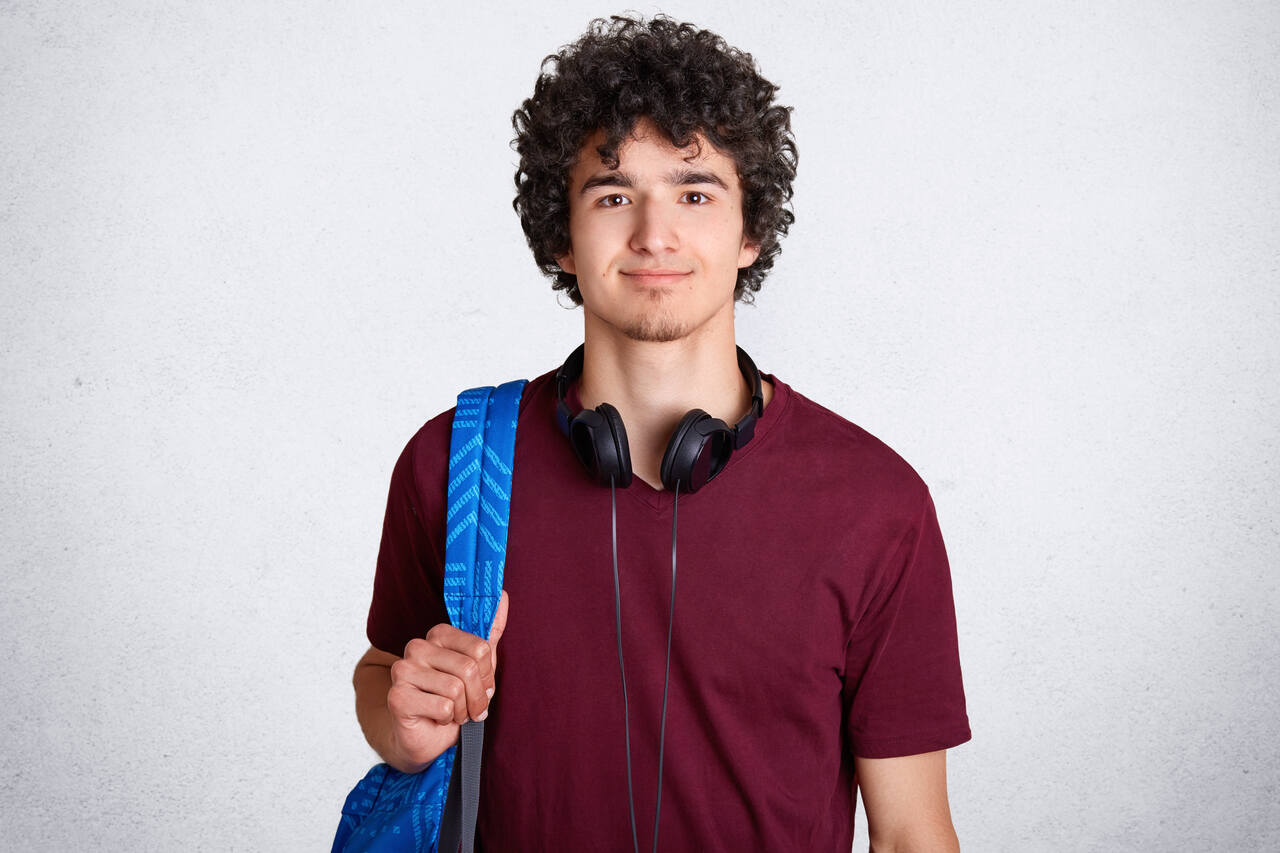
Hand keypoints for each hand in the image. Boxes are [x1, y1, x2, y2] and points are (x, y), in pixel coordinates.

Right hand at [385, 590, 508, 769]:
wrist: (427, 737)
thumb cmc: (454, 699)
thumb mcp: (479, 665)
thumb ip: (490, 631)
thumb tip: (503, 595)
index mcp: (438, 634)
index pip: (480, 647)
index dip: (486, 674)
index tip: (481, 685)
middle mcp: (417, 646)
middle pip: (468, 668)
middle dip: (477, 695)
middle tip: (470, 706)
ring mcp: (403, 670)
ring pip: (456, 689)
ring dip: (462, 710)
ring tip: (453, 712)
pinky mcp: (397, 697)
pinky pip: (443, 707)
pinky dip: (447, 719)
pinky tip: (435, 718)